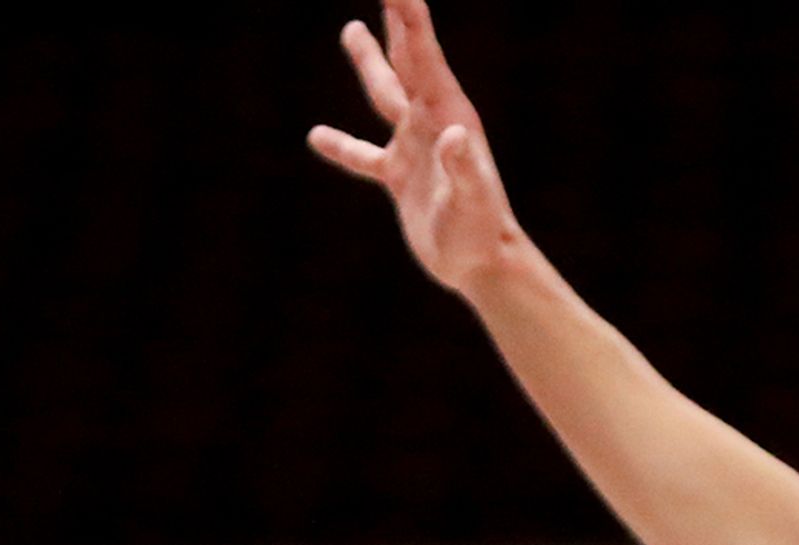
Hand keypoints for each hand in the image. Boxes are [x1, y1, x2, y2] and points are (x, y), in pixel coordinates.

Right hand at [308, 1, 530, 294]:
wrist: (482, 265)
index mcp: (447, 114)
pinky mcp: (401, 177)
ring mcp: (414, 147)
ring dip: (370, 61)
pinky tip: (316, 136)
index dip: (408, 15)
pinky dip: (342, 147)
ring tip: (352, 29)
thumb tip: (455, 135)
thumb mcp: (473, 200)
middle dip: (396, 20)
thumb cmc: (482, 232)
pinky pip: (364, 157)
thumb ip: (464, 167)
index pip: (422, 54)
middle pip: (407, 58)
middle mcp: (430, 121)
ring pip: (384, 95)